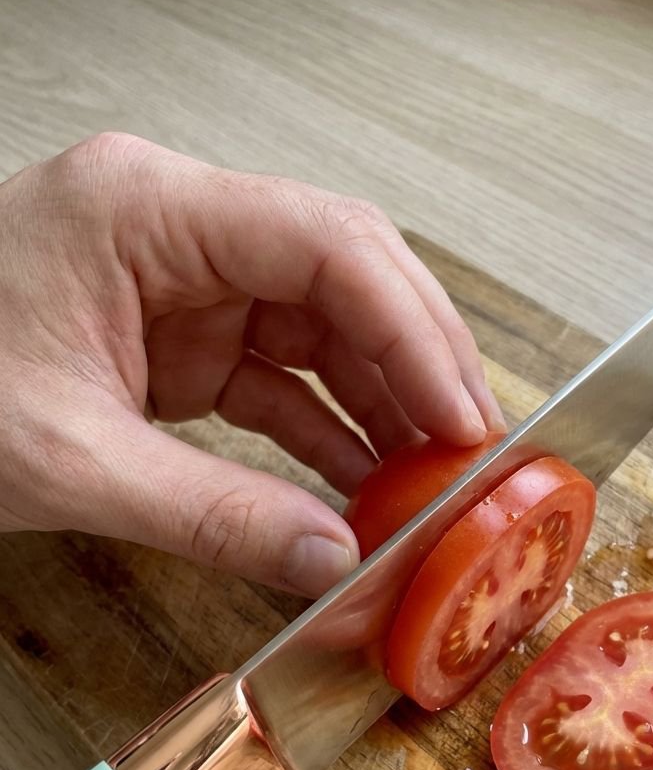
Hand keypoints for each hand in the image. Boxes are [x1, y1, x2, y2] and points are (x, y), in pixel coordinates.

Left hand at [0, 134, 503, 596]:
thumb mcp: (68, 459)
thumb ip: (211, 514)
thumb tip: (331, 560)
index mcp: (145, 209)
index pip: (323, 241)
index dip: (412, 327)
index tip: (461, 413)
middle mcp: (179, 230)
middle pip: (343, 275)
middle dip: (416, 361)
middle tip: (467, 447)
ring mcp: (185, 283)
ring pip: (324, 327)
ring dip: (383, 403)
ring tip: (429, 477)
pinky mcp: (182, 339)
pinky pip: (280, 378)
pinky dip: (327, 431)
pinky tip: (364, 483)